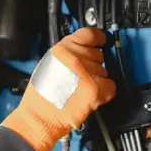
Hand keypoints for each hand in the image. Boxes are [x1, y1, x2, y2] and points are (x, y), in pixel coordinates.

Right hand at [0, 27, 115, 150]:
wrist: (39, 116)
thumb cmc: (40, 94)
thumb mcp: (48, 63)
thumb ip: (67, 54)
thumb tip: (84, 49)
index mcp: (62, 49)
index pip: (90, 34)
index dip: (98, 39)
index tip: (101, 42)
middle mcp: (75, 59)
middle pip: (98, 54)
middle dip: (93, 64)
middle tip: (81, 76)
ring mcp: (87, 74)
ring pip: (105, 70)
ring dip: (97, 79)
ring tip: (82, 88)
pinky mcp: (95, 90)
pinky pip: (111, 85)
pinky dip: (104, 91)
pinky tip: (91, 95)